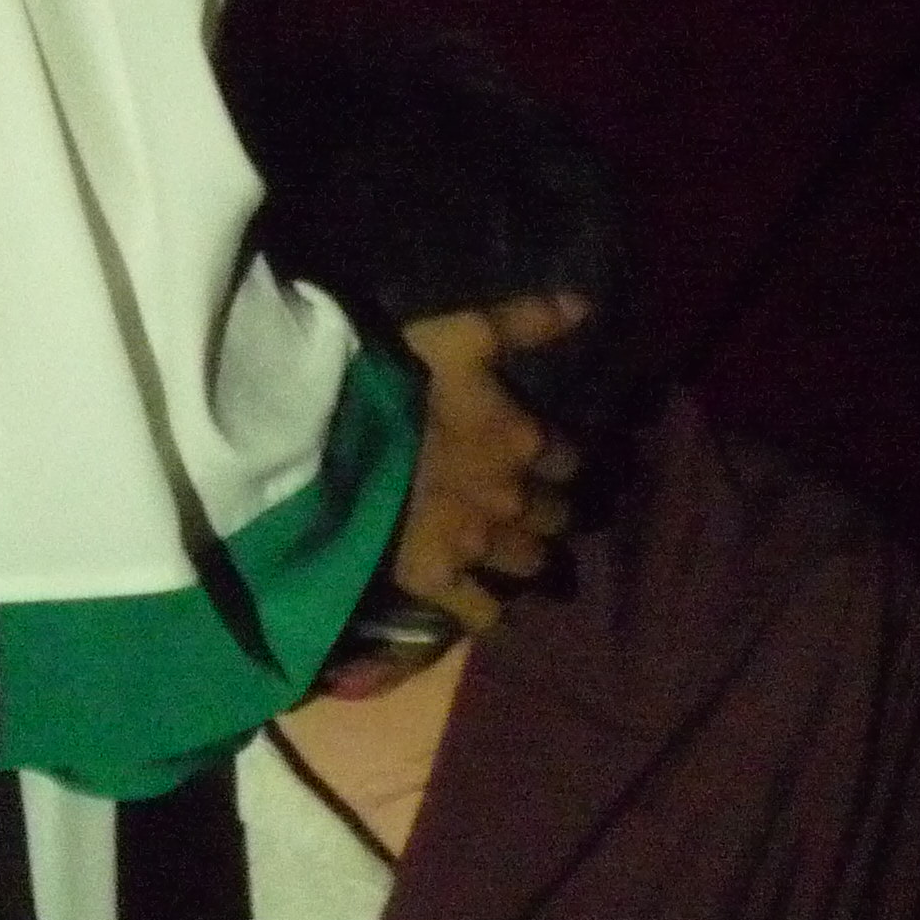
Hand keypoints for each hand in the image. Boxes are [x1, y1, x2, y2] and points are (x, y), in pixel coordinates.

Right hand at [381, 293, 585, 643]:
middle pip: (556, 517)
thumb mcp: (463, 334)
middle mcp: (513, 499)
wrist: (333, 440)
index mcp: (524, 440)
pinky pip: (481, 612)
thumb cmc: (398, 378)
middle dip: (548, 512)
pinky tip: (480, 601)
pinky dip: (486, 610)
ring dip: (525, 557)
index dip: (558, 459)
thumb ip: (525, 323)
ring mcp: (477, 545)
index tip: (546, 458)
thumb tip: (586, 307)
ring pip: (527, 563)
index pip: (569, 460)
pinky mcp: (438, 580)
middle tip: (529, 507)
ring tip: (509, 552)